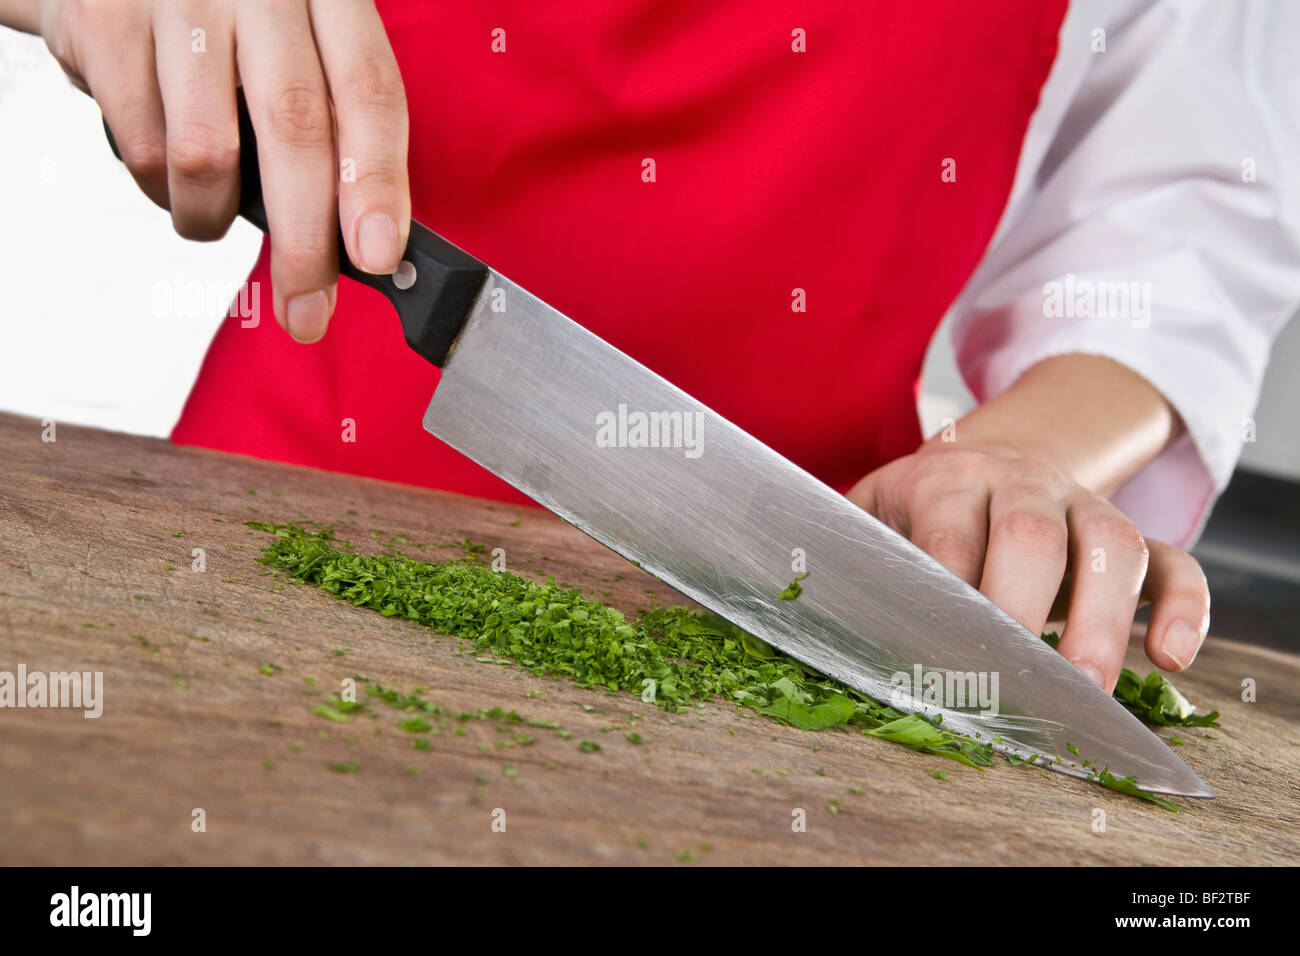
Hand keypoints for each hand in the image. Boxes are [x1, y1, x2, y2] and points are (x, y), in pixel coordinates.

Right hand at [38, 0, 409, 341]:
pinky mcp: (105, 19)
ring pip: (206, 153)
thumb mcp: (301, 42)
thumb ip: (334, 121)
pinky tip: (168, 170)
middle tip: (306, 311)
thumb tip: (367, 243)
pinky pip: (142, 146)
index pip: (369, 91)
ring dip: (213, 216)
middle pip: (295, 127)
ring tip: (209, 212)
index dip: (378, 181)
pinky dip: (160, 189)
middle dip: (306, 242)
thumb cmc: (233, 17)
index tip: (378, 255)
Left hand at [847, 440, 1210, 692]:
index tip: (939, 651)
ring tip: (1089, 688)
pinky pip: (1174, 560)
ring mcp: (1082, 504)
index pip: (950, 530)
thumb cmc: (915, 508)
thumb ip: (848, 550)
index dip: (949, 588)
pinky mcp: (1129, 533)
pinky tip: (1173, 658)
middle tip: (1015, 676)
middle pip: (1031, 532)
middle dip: (1023, 604)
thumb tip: (792, 595)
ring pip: (1112, 544)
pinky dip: (1186, 606)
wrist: (985, 454)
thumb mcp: (873, 512)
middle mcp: (1020, 483)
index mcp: (946, 478)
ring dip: (1105, 617)